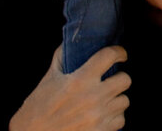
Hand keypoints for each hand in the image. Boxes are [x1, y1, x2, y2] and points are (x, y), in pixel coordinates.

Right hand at [10, 46, 129, 130]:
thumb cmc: (36, 110)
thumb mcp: (47, 81)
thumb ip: (61, 59)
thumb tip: (70, 41)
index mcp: (79, 80)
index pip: (109, 56)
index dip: (118, 52)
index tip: (120, 54)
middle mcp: (92, 97)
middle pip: (125, 79)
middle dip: (119, 77)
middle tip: (111, 80)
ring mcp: (98, 116)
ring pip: (124, 100)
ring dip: (116, 98)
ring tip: (105, 99)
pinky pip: (120, 120)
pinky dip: (114, 117)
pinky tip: (103, 115)